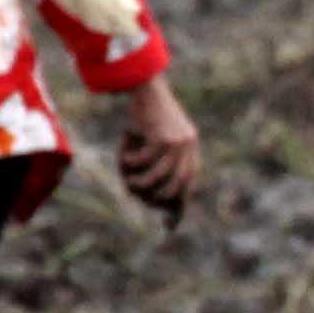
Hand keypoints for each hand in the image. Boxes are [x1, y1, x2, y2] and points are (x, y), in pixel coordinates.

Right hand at [118, 75, 200, 215]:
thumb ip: (158, 161)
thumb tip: (147, 191)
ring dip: (139, 183)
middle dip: (153, 197)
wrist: (144, 85)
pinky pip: (144, 161)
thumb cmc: (145, 114)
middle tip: (134, 192)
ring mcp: (177, 143)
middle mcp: (188, 147)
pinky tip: (123, 153)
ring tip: (127, 179)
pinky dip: (130, 162)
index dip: (178, 206)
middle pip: (175, 187)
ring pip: (158, 178)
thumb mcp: (155, 138)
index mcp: (190, 149)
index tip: (170, 226)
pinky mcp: (162, 137)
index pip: (188, 184)